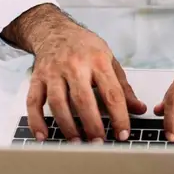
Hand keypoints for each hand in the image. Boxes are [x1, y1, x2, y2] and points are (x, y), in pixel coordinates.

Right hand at [2, 4, 146, 141]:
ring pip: (58, 103)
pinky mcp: (37, 79)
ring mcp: (53, 72)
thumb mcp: (110, 62)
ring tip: (77, 143)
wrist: (55, 30)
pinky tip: (44, 136)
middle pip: (83, 100)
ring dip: (68, 126)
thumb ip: (123, 88)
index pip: (112, 93)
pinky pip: (33, 102)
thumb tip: (139, 109)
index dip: (119, 116)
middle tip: (99, 143)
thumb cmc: (85, 47)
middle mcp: (75, 66)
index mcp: (98, 61)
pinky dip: (37, 121)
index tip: (123, 133)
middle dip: (92, 125)